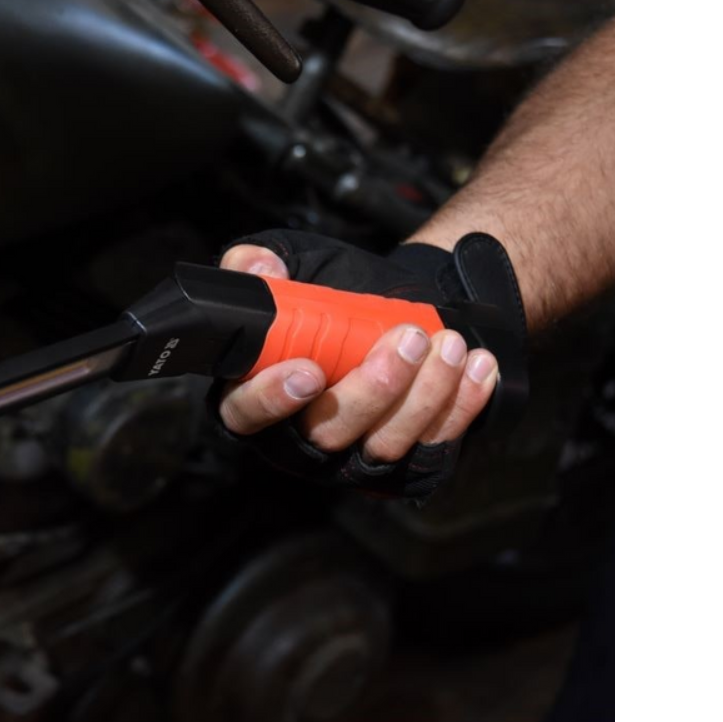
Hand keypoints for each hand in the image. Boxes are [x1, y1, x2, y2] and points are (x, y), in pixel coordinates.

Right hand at [215, 239, 499, 481]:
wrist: (396, 304)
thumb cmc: (333, 290)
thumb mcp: (291, 264)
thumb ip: (257, 262)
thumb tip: (262, 270)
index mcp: (255, 393)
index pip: (245, 414)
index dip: (271, 400)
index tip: (310, 371)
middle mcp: (299, 436)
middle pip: (325, 435)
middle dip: (373, 389)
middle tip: (408, 339)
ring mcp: (352, 455)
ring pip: (383, 445)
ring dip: (424, 395)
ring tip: (450, 344)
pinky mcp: (404, 460)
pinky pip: (432, 447)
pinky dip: (460, 407)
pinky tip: (477, 368)